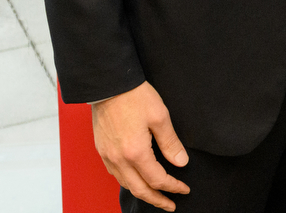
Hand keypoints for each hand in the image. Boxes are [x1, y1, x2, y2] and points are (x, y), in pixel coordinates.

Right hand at [91, 81, 188, 210]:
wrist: (108, 85)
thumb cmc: (134, 97)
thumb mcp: (160, 117)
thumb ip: (171, 143)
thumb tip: (181, 163)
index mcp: (135, 152)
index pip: (157, 180)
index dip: (173, 187)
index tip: (184, 189)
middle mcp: (118, 159)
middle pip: (139, 189)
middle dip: (157, 200)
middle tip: (171, 205)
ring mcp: (107, 156)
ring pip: (125, 184)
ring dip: (142, 192)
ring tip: (156, 196)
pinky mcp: (101, 150)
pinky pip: (115, 174)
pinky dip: (128, 182)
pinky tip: (136, 179)